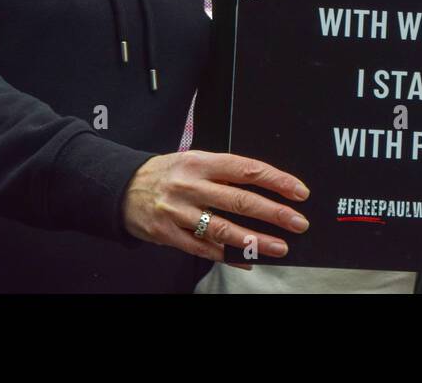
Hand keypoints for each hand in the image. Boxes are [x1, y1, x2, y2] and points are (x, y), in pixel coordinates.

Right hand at [122, 150, 308, 263]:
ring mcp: (178, 211)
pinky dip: (228, 256)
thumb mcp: (194, 161)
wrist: (123, 188)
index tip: (298, 191)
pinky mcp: (168, 233)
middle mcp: (191, 184)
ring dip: (255, 239)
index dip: (276, 180)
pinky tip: (248, 260)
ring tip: (279, 246)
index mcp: (201, 162)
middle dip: (274, 212)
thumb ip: (225, 173)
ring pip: (223, 228)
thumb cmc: (168, 173)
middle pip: (239, 199)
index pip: (246, 169)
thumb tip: (265, 187)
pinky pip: (203, 248)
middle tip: (298, 222)